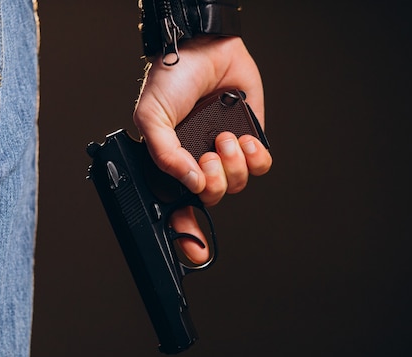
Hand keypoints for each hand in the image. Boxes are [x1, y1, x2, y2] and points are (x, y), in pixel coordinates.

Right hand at [133, 36, 271, 262]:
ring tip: (224, 138)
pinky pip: (261, 166)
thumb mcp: (151, 118)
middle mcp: (199, 163)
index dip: (187, 234)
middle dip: (214, 182)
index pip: (179, 209)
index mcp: (173, 165)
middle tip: (208, 157)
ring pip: (238, 185)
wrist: (205, 48)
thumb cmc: (172, 79)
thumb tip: (192, 182)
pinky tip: (244, 138)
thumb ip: (164, 155)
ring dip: (233, 164)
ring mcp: (226, 153)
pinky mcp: (250, 139)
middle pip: (213, 199)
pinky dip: (255, 157)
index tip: (195, 252)